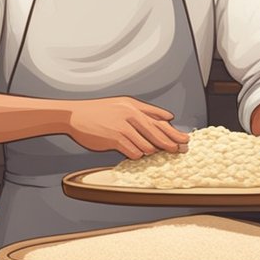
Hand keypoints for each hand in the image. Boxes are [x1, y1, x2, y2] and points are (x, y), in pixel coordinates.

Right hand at [64, 97, 189, 159]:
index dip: (173, 131)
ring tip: (151, 152)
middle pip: (157, 133)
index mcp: (133, 106)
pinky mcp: (114, 138)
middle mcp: (130, 115)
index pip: (159, 120)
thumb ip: (146, 110)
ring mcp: (122, 127)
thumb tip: (168, 117)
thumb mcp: (123, 104)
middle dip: (170, 144)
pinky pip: (133, 152)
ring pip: (146, 145)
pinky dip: (136, 154)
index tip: (184, 139)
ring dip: (149, 151)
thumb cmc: (98, 111)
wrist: (75, 115)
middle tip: (179, 150)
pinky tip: (135, 153)